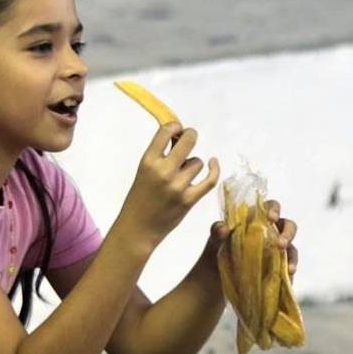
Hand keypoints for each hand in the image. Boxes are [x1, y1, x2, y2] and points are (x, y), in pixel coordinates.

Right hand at [119, 122, 219, 247]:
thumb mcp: (143, 172)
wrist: (137, 228)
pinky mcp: (189, 199)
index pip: (166, 131)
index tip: (177, 128)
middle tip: (190, 136)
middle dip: (190, 135)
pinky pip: (210, 180)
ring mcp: (177, 186)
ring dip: (193, 165)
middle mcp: (163, 171)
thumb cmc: (139, 198)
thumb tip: (178, 137)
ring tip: (183, 173)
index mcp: (148, 161)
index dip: (175, 126)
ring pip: (197, 162)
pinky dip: (214, 169)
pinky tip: (213, 163)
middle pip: (188, 141)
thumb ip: (159, 156)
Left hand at [207, 199, 298, 275]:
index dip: (273, 209)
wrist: (215, 281)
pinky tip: (289, 271)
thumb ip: (216, 232)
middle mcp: (268, 232)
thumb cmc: (215, 255)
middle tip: (280, 243)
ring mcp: (275, 249)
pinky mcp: (279, 265)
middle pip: (287, 224)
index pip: (268, 207)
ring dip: (290, 252)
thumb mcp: (213, 243)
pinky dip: (291, 265)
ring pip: (290, 244)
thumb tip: (223, 228)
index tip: (271, 217)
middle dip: (288, 232)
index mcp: (253, 220)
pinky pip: (289, 262)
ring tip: (285, 261)